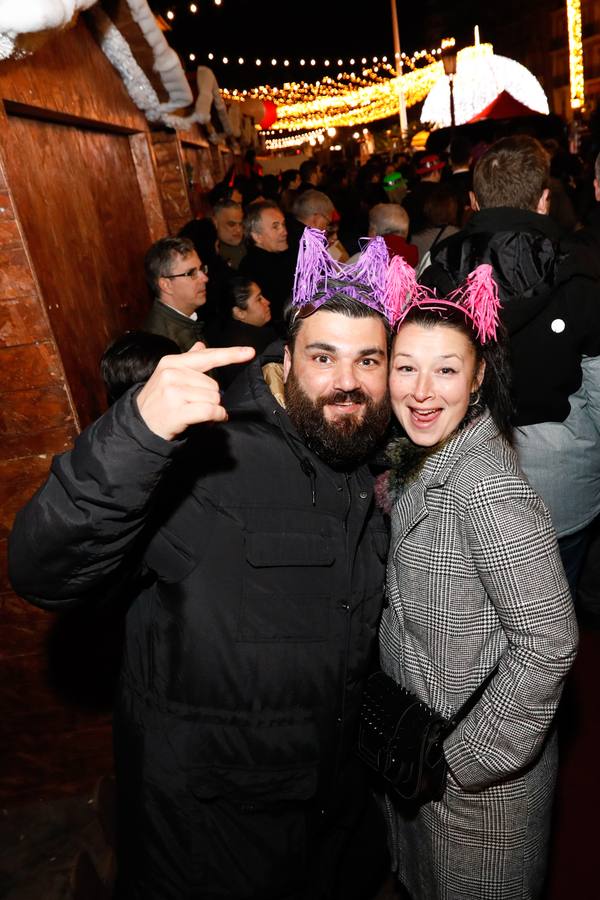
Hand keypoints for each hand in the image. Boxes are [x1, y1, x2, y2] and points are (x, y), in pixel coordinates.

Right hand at [136, 342, 254, 439]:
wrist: (140, 424)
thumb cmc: (159, 400)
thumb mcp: (168, 376)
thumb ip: (188, 361)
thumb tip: (201, 346)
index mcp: (172, 362)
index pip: (207, 356)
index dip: (231, 354)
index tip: (250, 352)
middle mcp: (172, 373)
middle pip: (214, 384)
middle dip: (210, 397)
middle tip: (194, 405)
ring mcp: (173, 392)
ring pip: (213, 398)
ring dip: (212, 409)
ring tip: (195, 413)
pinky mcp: (177, 410)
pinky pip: (210, 410)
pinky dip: (217, 416)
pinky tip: (213, 419)